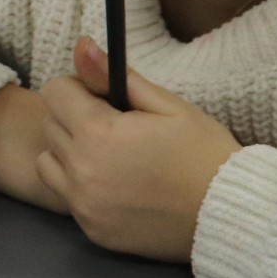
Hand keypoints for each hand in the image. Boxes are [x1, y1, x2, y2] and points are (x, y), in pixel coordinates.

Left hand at [29, 38, 242, 261]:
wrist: (228, 214)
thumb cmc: (203, 152)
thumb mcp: (167, 104)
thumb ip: (116, 77)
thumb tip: (82, 47)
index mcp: (97, 134)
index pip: (55, 92)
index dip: (80, 88)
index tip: (106, 98)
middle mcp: (81, 171)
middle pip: (50, 126)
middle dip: (74, 118)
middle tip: (115, 127)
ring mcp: (84, 205)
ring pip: (48, 163)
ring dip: (69, 154)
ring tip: (109, 157)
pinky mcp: (92, 230)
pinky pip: (68, 197)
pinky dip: (81, 187)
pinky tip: (117, 185)